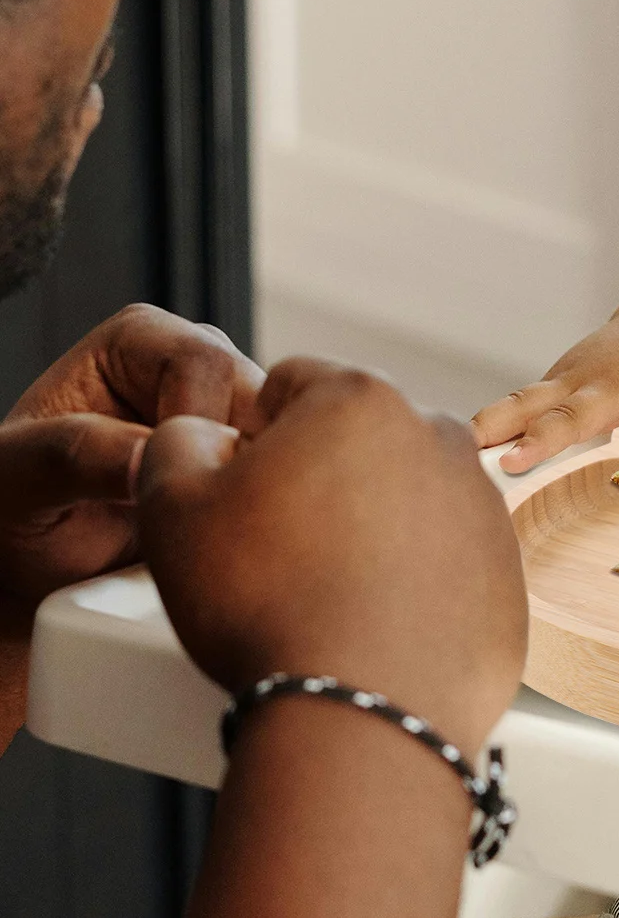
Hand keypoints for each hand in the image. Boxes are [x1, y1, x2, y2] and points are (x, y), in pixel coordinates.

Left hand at [0, 305, 262, 604]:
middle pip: (258, 394)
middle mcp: (195, 362)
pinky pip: (292, 467)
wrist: (41, 577)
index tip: (164, 488)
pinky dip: (270, 503)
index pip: (204, 361)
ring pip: (286, 434)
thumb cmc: (17, 519)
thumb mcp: (20, 486)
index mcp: (136, 340)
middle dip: (233, 460)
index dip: (197, 425)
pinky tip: (232, 534)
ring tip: (202, 532)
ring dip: (254, 486)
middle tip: (189, 520)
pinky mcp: (260, 453)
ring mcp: (234, 408)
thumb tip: (148, 454)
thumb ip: (76, 457)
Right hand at [138, 358, 526, 756]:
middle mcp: (438, 433)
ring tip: (329, 591)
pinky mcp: (507, 563)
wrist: (363, 711)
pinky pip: (447, 552)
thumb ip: (177, 442)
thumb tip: (201, 433)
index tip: (243, 491)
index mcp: (360, 398)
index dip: (253, 436)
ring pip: (405, 493)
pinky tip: (376, 619)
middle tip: (282, 550)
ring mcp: (482, 499)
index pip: (291, 385)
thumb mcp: (174, 507)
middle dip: (318, 477)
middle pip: (357, 439)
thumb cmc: (268, 604)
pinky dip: (415, 574)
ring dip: (370, 524)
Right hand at [473, 270, 618, 474]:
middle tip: (454, 457)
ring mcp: (556, 383)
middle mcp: (572, 382)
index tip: (511, 461)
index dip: (539, 440)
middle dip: (487, 429)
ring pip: (512, 404)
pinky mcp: (550, 389)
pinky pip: (517, 408)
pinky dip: (494, 429)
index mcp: (606, 388)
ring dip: (480, 430)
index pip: (567, 417)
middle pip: (520, 404)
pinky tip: (473, 461)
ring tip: (447, 464)